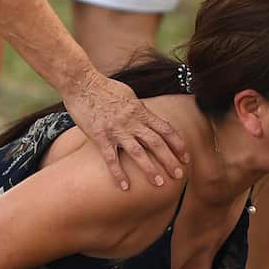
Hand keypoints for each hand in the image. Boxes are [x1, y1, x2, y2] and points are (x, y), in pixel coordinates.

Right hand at [63, 73, 188, 191]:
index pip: (165, 129)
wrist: (82, 82)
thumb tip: (147, 117)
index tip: (186, 157)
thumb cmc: (103, 87)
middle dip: (169, 159)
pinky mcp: (100, 136)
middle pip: (156, 142)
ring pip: (138, 152)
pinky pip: (111, 158)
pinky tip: (125, 187)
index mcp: (140, 111)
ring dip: (150, 169)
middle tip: (179, 175)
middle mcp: (132, 121)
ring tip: (159, 183)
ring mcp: (116, 129)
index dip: (178, 144)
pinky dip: (119, 173)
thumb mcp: (128, 95)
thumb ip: (139, 110)